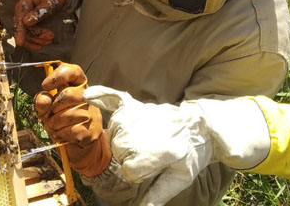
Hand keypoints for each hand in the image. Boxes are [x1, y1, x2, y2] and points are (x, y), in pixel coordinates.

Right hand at [13, 0, 65, 49]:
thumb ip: (39, 12)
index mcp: (24, 3)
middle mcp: (20, 11)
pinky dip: (33, 42)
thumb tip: (26, 22)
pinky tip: (40, 46)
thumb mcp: (50, 3)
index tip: (20, 42)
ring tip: (49, 40)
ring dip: (37, 39)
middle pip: (23, 28)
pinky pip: (27, 36)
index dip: (20, 32)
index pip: (20, 20)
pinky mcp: (25, 25)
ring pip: (25, 34)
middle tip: (51, 36)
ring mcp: (22, 18)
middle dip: (36, 35)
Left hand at [34, 63, 110, 176]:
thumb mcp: (47, 109)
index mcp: (77, 86)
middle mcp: (88, 97)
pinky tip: (62, 134)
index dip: (60, 75)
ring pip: (70, 114)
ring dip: (55, 124)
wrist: (75, 144)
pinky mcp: (94, 130)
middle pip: (69, 94)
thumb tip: (44, 99)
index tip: (45, 85)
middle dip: (53, 108)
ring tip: (53, 127)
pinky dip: (62, 134)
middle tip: (48, 116)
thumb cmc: (60, 120)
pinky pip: (73, 130)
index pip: (74, 72)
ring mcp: (93, 114)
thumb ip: (42, 102)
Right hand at [84, 86, 212, 205]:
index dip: (139, 174)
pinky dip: (101, 95)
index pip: (129, 172)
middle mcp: (144, 132)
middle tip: (152, 151)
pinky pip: (114, 99)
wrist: (201, 126)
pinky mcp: (137, 106)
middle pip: (119, 153)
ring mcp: (139, 116)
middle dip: (131, 158)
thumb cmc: (191, 154)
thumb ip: (158, 195)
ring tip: (143, 139)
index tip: (155, 167)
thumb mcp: (179, 178)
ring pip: (113, 135)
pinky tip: (87, 95)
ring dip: (122, 141)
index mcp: (158, 153)